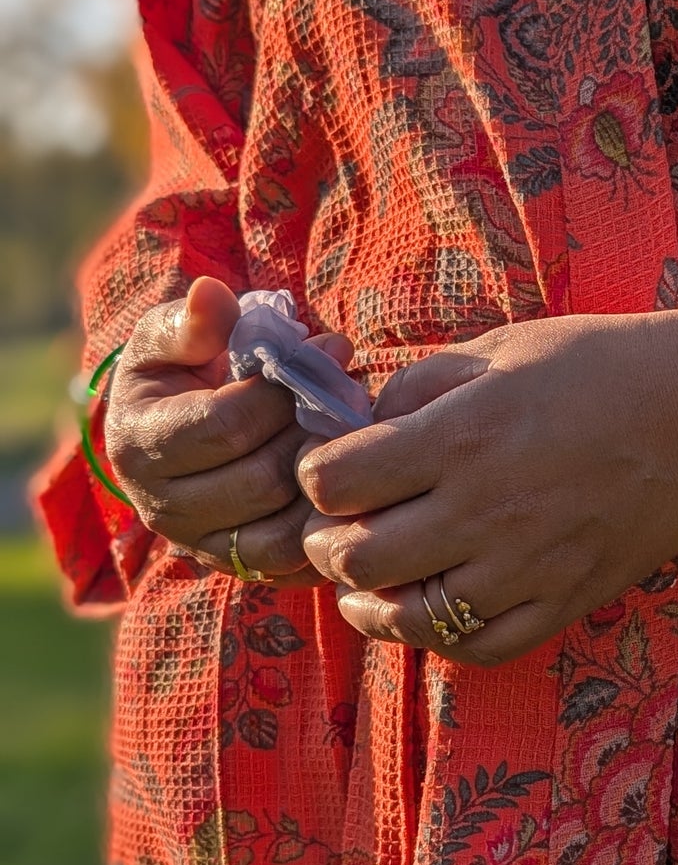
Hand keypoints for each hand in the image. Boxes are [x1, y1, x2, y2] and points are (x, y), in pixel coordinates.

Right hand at [104, 274, 352, 583]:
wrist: (178, 430)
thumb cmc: (180, 373)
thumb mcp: (171, 339)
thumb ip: (191, 321)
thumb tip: (210, 295)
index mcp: (138, 445)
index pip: (226, 425)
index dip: (284, 388)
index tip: (328, 350)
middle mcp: (162, 508)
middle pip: (262, 480)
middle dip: (314, 433)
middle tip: (352, 395)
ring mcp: (202, 547)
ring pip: (284, 529)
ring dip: (329, 483)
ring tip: (352, 436)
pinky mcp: (240, 569)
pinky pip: (297, 561)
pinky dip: (329, 524)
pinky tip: (349, 481)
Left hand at [298, 309, 677, 664]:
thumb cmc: (598, 366)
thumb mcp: (498, 350)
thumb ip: (416, 388)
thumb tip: (351, 426)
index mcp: (463, 435)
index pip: (333, 482)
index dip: (315, 477)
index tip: (330, 469)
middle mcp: (487, 510)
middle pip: (356, 558)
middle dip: (327, 544)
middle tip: (338, 529)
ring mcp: (528, 567)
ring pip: (407, 618)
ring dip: (370, 602)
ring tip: (368, 582)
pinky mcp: (564, 602)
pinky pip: (479, 648)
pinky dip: (440, 637)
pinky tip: (431, 609)